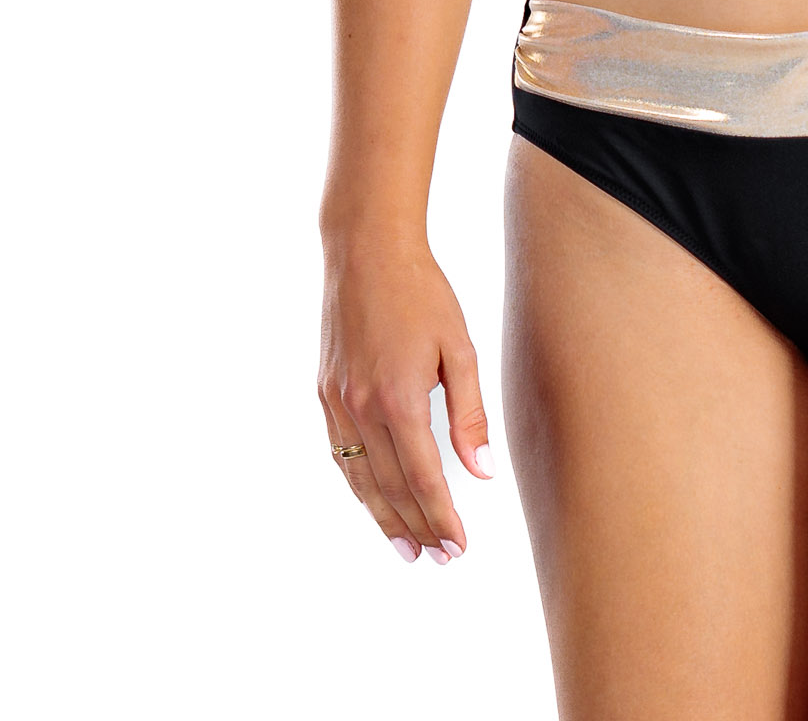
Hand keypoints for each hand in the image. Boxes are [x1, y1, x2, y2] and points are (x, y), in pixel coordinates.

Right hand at [319, 231, 493, 565]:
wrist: (366, 251)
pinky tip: (373, 500)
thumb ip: (470, 413)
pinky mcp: (325, 392)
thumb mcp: (460, 347)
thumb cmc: (420, 292)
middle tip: (440, 557)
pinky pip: (340, 453)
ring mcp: (338, 402)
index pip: (424, 478)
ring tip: (407, 548)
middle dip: (418, 527)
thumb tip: (482, 470)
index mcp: (400, 398)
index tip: (459, 545)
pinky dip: (359, 484)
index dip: (443, 517)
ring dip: (384, 518)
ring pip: (361, 478)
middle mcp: (362, 408)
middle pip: (392, 487)